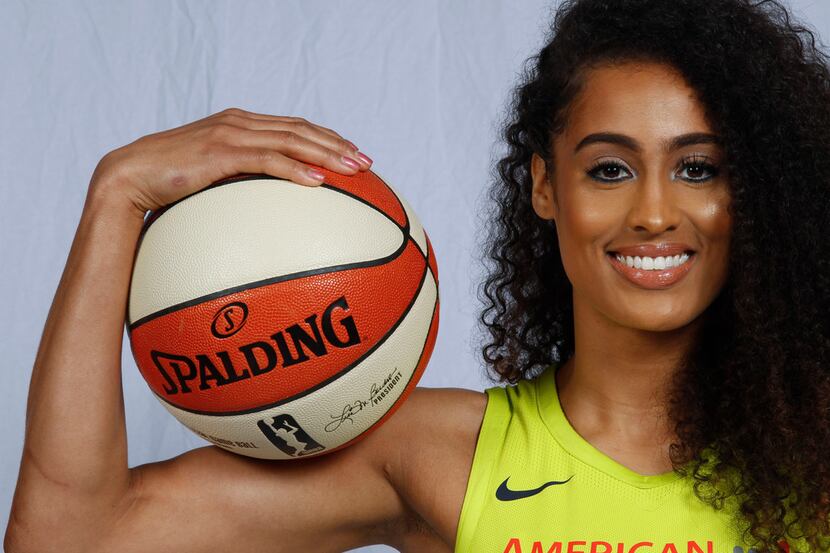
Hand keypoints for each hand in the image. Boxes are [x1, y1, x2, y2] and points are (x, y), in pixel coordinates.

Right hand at [89, 107, 371, 214]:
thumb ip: (239, 184)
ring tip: (354, 169)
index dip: (326, 138)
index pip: (293, 127)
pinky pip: (266, 159)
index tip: (353, 155)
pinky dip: (294, 168)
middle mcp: (239, 123)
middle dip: (337, 144)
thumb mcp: (212, 182)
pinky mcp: (219, 151)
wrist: (127, 179)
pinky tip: (317, 182)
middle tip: (367, 163)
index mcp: (240, 126)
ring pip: (290, 139)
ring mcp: (229, 134)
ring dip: (326, 153)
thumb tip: (266, 215)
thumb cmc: (169, 188)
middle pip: (300, 128)